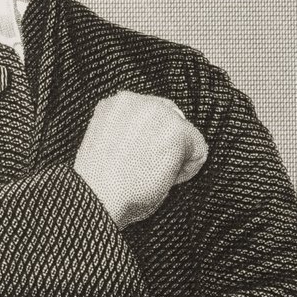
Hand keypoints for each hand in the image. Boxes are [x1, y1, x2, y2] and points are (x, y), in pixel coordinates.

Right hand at [73, 90, 207, 229]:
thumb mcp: (109, 142)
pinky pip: (199, 149)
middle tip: (147, 170)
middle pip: (171, 118)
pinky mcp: (176, 130)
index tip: (139, 161)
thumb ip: (130, 130)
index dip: (150, 141)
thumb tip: (153, 139)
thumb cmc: (100, 183)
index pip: (151, 114)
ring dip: (176, 155)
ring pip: (186, 133)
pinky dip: (189, 168)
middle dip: (166, 144)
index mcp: (117, 103)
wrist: (97, 197)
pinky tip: (166, 178)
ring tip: (153, 175)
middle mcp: (138, 100)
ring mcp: (158, 112)